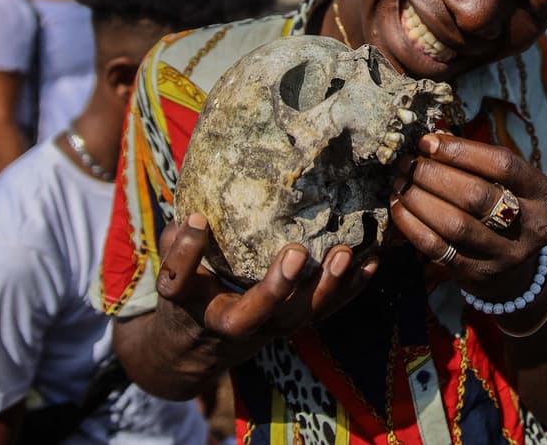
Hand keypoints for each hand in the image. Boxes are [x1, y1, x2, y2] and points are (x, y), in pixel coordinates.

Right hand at [154, 213, 375, 366]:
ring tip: (343, 254)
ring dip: (325, 287)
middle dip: (277, 288)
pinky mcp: (292, 323)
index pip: (178, 284)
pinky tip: (370, 263)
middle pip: (253, 316)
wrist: (199, 343)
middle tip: (297, 253)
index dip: (185, 254)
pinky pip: (325, 311)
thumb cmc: (190, 288)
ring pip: (298, 317)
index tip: (197, 219)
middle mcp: (229, 322)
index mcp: (191, 303)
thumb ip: (177, 240)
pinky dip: (349, 289)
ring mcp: (266, 327)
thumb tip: (196, 203)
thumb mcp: (175, 265)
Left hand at [389, 133, 546, 303]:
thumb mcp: (504, 183)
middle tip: (406, 163)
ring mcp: (505, 255)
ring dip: (419, 198)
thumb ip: (475, 161)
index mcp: (542, 193)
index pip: (503, 164)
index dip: (461, 150)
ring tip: (400, 182)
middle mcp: (531, 226)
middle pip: (476, 194)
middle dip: (433, 174)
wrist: (515, 273)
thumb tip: (431, 139)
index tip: (427, 142)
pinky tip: (399, 207)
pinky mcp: (478, 275)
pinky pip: (437, 248)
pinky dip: (412, 225)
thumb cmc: (503, 209)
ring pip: (455, 224)